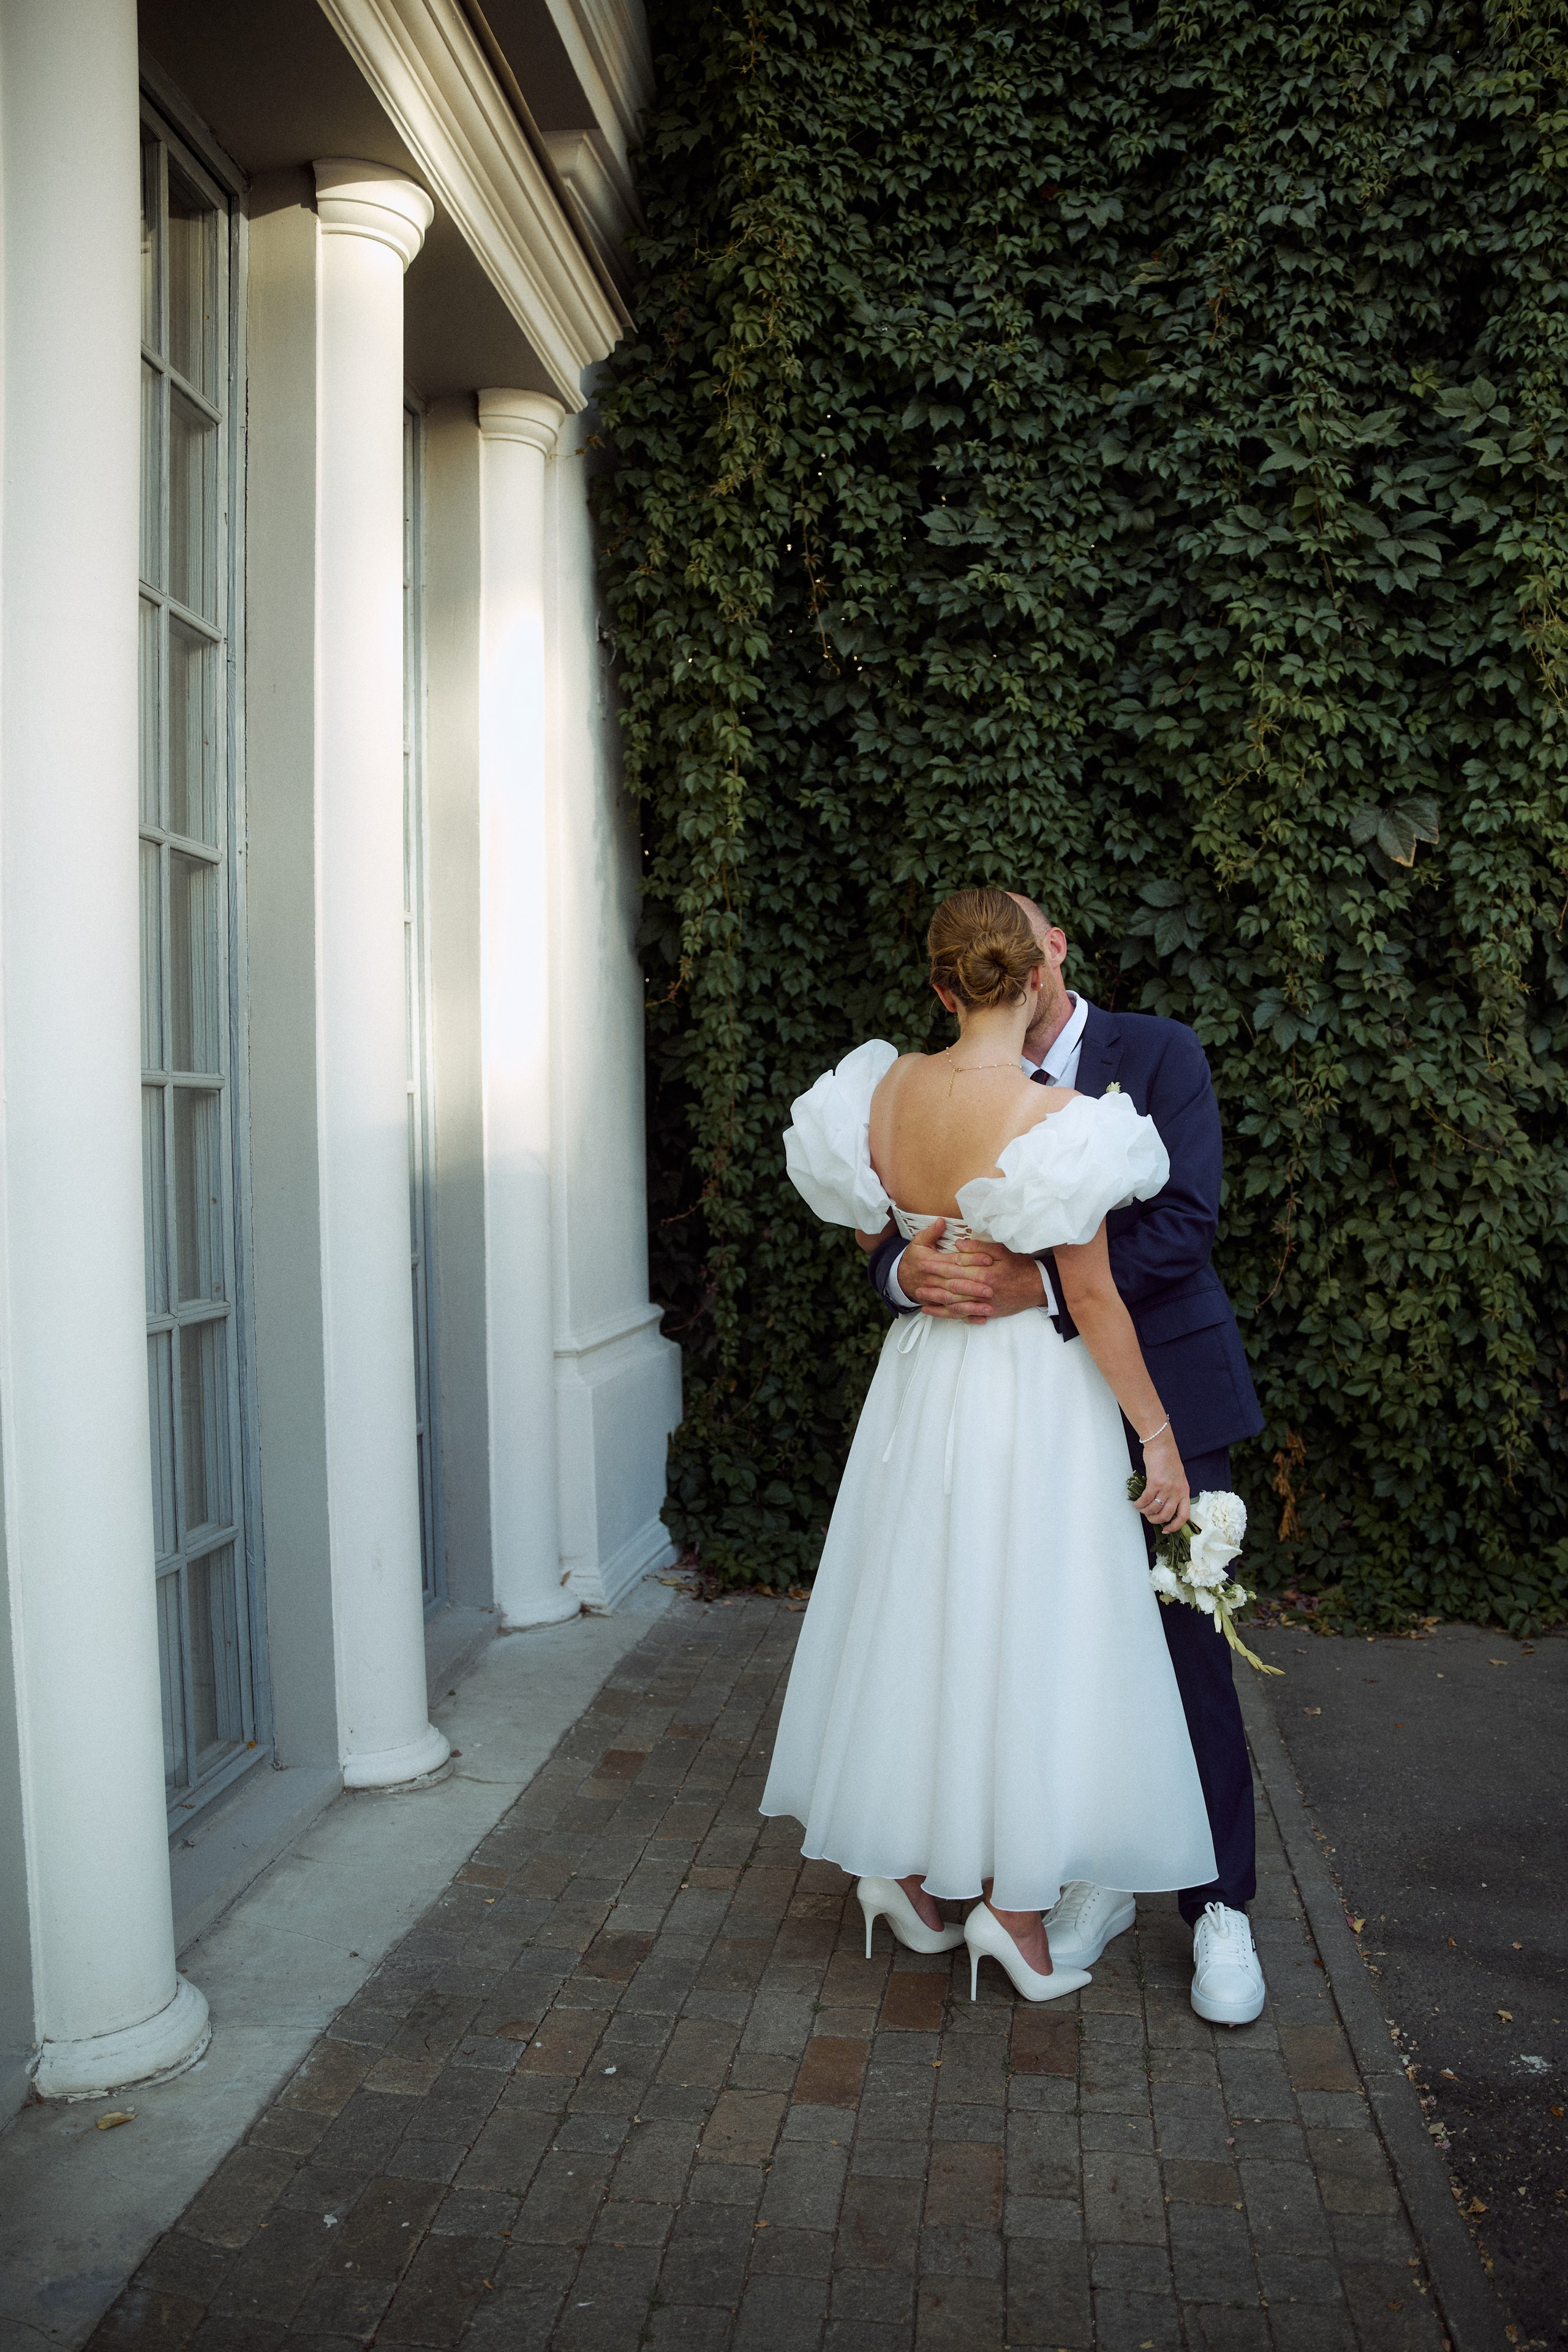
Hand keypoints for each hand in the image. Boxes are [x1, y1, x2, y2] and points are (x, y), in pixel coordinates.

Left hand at [901, 1228, 1045, 1322]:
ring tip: (920, 1298)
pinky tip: (935, 1312)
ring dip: (936, 1301)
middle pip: (951, 1287)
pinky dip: (948, 1314)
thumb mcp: (1002, 1250)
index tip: (922, 1262)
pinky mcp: (987, 1312)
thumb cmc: (1020, 1266)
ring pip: (954, 1304)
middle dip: (932, 1283)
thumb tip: (958, 1244)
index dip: (937, 1265)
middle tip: (914, 1281)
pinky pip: (963, 1315)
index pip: (954, 1268)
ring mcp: (984, 1303)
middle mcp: (981, 1290)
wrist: (1038, 1287)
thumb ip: (979, 1248)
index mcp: (984, 1272)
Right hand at [1135, 1429, 1189, 1531]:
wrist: (1162, 1445)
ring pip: (1155, 1509)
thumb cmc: (1168, 1459)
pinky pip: (1146, 1499)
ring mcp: (1167, 1488)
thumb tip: (1163, 1505)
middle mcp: (1177, 1492)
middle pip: (1166, 1515)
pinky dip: (1139, 1504)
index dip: (1174, 1526)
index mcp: (1185, 1492)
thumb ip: (1174, 1491)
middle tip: (1149, 1518)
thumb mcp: (1177, 1478)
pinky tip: (1136, 1503)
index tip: (1166, 1530)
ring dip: (1145, 1512)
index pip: (1183, 1515)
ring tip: (1140, 1509)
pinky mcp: (1155, 1483)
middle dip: (1155, 1520)